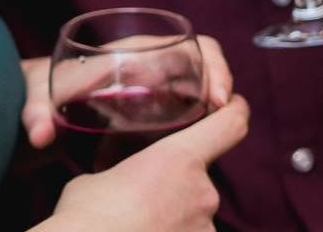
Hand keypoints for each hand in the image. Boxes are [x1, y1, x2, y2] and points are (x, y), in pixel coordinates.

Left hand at [21, 35, 233, 148]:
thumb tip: (40, 133)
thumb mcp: (37, 100)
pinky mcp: (148, 103)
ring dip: (214, 97)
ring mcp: (149, 83)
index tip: (216, 97)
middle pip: (198, 59)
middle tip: (223, 114)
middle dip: (220, 81)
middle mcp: (144, 63)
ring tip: (219, 128)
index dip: (209, 64)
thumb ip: (36, 115)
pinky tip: (201, 136)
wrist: (36, 95)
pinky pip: (185, 100)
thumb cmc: (41, 92)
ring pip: (196, 79)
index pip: (182, 44)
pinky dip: (200, 112)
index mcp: (127, 54)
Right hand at [34, 96, 248, 231]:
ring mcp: (204, 231)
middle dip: (175, 181)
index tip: (234, 103)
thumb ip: (120, 162)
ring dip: (172, 212)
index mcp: (179, 159)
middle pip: (200, 175)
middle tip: (142, 189)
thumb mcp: (99, 173)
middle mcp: (202, 193)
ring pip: (193, 212)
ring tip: (137, 218)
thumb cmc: (87, 216)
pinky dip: (169, 231)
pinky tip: (141, 230)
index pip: (229, 126)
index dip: (235, 110)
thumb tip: (115, 160)